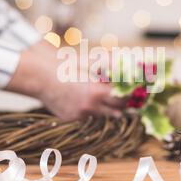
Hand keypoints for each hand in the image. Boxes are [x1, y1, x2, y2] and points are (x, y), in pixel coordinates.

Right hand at [6, 41, 125, 120]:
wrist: (39, 75)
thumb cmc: (65, 65)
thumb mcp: (90, 62)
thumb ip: (111, 65)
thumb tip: (128, 63)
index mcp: (98, 92)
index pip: (124, 99)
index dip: (133, 96)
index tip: (140, 92)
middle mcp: (91, 107)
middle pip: (117, 111)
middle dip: (124, 104)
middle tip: (129, 97)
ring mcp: (80, 115)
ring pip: (103, 114)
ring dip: (108, 107)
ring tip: (107, 96)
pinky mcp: (71, 118)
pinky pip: (88, 116)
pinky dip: (90, 109)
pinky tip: (82, 97)